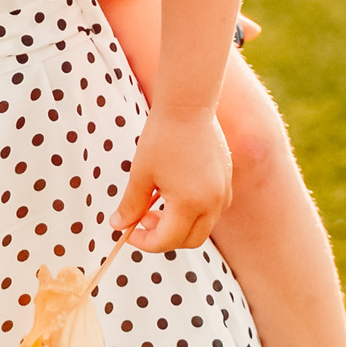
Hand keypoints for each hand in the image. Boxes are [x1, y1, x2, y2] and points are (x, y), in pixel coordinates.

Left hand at [116, 107, 231, 252]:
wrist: (188, 104)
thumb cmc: (161, 136)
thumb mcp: (141, 173)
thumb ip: (131, 205)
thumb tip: (118, 226)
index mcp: (190, 203)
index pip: (166, 241)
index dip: (144, 242)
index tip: (128, 232)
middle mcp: (212, 202)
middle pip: (190, 240)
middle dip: (164, 237)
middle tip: (143, 218)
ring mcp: (223, 191)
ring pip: (203, 226)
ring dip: (180, 225)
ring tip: (158, 201)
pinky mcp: (227, 180)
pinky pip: (213, 209)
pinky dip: (194, 211)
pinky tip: (176, 190)